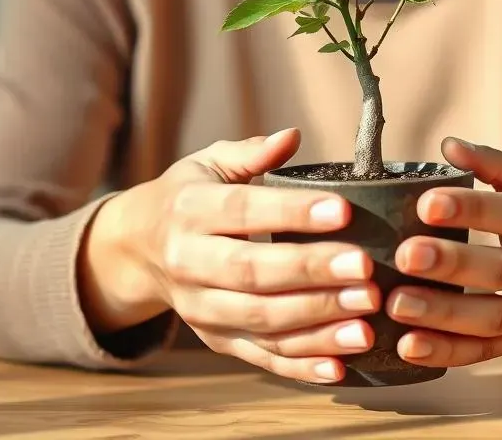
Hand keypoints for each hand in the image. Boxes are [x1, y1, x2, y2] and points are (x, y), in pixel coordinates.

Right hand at [79, 128, 379, 383]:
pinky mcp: (215, 339)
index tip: (343, 211)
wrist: (137, 249)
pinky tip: (340, 363)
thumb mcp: (209, 162)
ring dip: (316, 322)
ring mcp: (200, 308)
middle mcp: (189, 262)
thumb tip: (291, 136)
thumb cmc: (188, 195)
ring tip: (365, 317)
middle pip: (253, 272)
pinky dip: (300, 366)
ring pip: (260, 320)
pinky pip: (260, 357)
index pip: (244, 210)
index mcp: (190, 209)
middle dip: (312, 271)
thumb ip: (251, 152)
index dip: (293, 212)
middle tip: (364, 269)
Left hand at [385, 138, 501, 367]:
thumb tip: (449, 145)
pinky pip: (488, 351)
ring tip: (397, 304)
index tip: (427, 204)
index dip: (473, 210)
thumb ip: (492, 161)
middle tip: (405, 255)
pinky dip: (448, 352)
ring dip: (444, 315)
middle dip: (453, 265)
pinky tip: (409, 345)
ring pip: (496, 318)